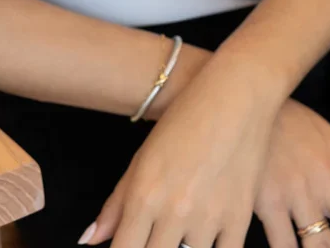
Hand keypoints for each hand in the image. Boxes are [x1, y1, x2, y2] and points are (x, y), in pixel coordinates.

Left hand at [78, 52, 280, 247]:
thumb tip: (89, 240)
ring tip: (180, 234)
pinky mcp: (240, 218)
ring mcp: (209, 217)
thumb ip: (116, 204)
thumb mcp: (143, 157)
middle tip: (154, 237)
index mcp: (144, 195)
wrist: (237, 95)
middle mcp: (174, 211)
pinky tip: (204, 240)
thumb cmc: (186, 120)